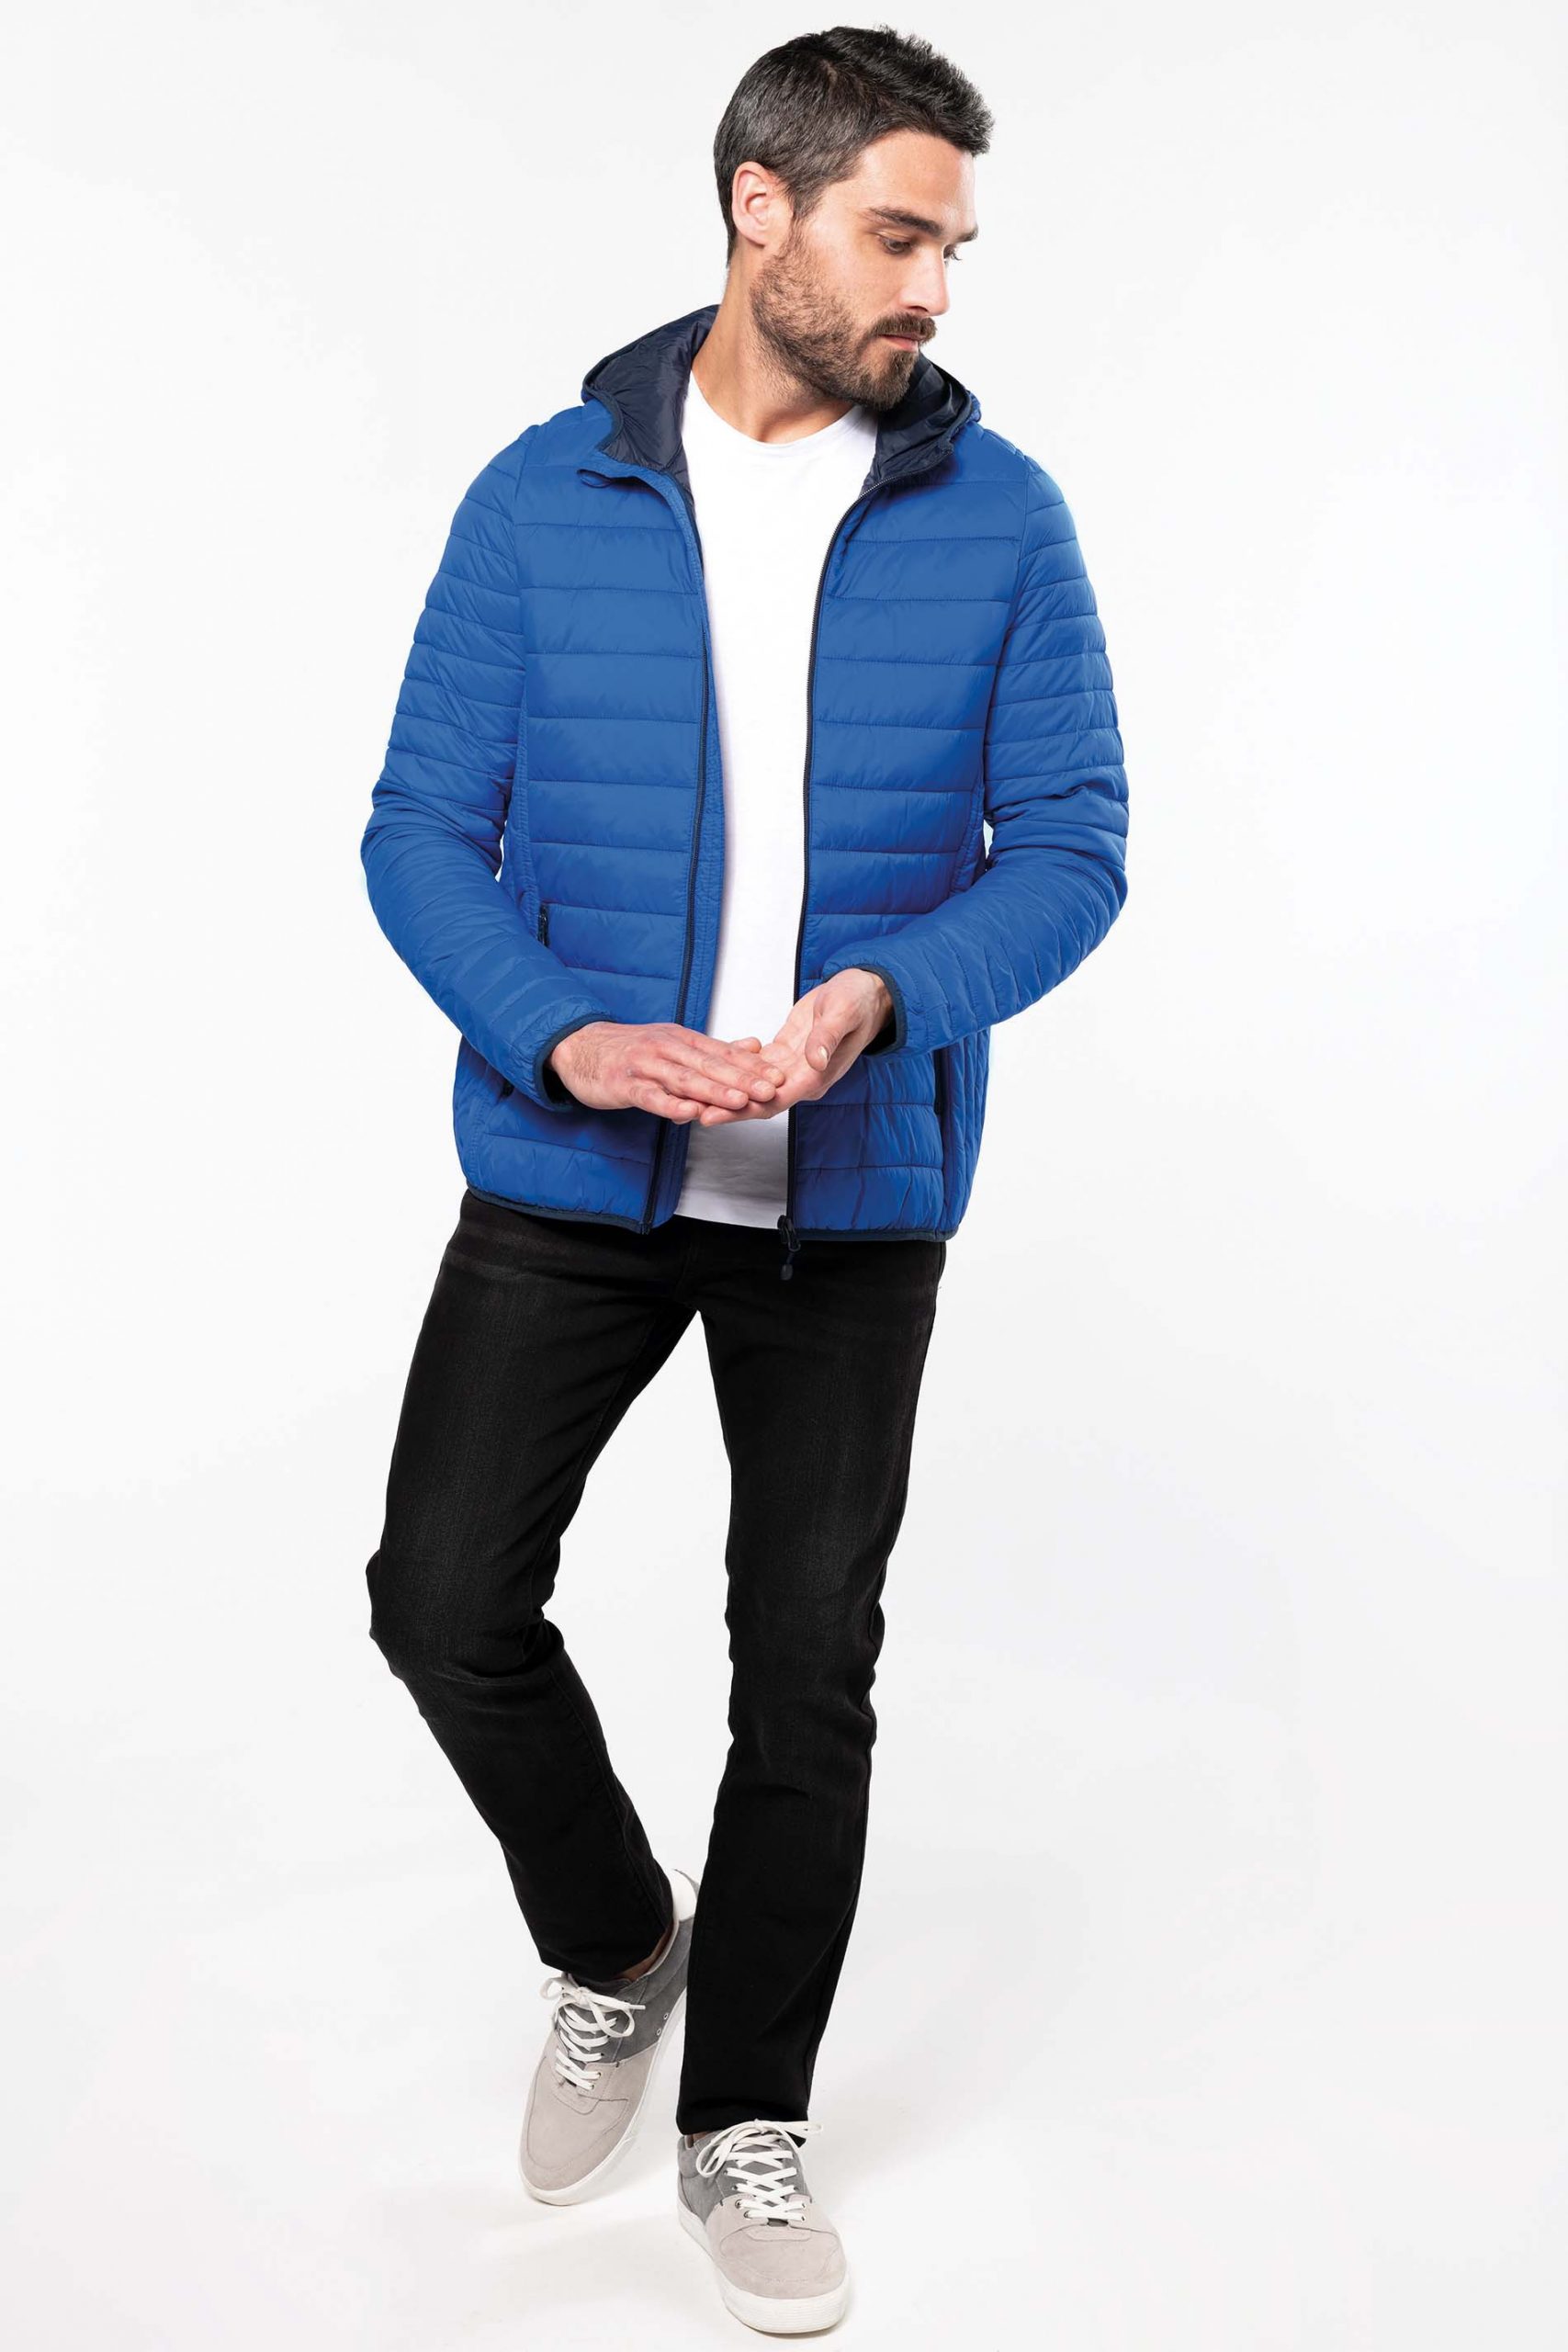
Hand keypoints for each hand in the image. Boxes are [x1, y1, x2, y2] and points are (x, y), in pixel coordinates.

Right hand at [548, 1021, 787, 1119]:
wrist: (580, 1047)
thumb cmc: (631, 1050)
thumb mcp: (674, 1043)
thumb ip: (714, 1049)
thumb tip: (754, 1046)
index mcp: (682, 1039)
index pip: (722, 1053)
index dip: (751, 1066)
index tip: (779, 1077)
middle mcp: (666, 1048)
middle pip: (708, 1065)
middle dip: (741, 1078)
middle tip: (769, 1090)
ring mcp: (645, 1065)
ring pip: (684, 1079)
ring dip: (713, 1090)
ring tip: (739, 1100)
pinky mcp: (624, 1084)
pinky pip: (650, 1095)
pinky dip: (670, 1104)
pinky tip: (688, 1112)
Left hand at [682, 970, 893, 1127]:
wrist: (866, 992)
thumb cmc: (859, 1001)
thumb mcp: (843, 1013)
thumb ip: (827, 1038)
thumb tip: (816, 1060)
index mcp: (815, 1076)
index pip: (772, 1101)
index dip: (739, 1110)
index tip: (711, 1114)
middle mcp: (801, 1078)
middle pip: (754, 1100)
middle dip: (721, 1106)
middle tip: (686, 1109)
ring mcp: (791, 1067)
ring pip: (749, 1086)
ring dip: (722, 1090)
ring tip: (688, 1093)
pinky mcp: (783, 1052)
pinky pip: (752, 1066)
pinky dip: (731, 1067)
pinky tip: (707, 1066)